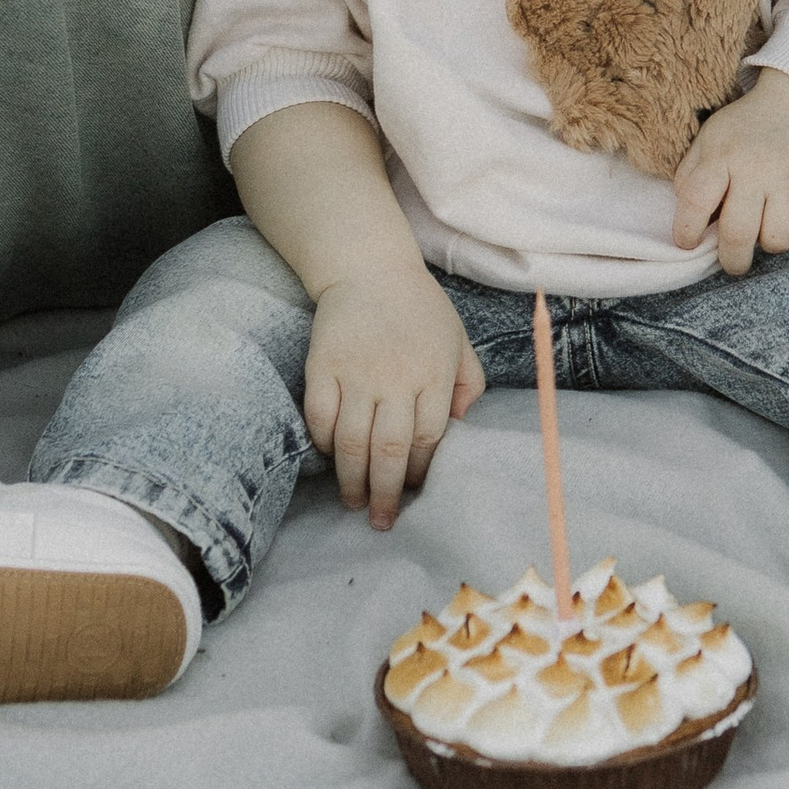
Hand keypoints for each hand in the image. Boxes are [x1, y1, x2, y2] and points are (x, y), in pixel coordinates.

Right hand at [303, 260, 485, 529]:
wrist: (369, 268)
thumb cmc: (420, 309)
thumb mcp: (459, 340)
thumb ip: (468, 384)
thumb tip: (459, 427)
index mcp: (434, 374)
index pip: (427, 438)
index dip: (418, 471)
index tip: (411, 491)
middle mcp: (396, 378)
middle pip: (388, 450)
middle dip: (384, 494)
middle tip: (380, 521)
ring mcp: (356, 373)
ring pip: (351, 442)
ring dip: (351, 480)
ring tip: (354, 502)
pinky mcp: (322, 366)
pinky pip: (319, 417)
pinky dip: (323, 443)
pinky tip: (329, 457)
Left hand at [671, 71, 788, 275]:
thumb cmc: (749, 127)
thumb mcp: (711, 139)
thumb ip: (691, 177)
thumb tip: (688, 222)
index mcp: (722, 154)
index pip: (695, 201)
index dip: (686, 232)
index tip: (689, 242)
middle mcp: (757, 166)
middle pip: (739, 233)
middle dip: (732, 260)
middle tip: (734, 261)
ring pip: (779, 238)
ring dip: (771, 242)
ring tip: (769, 225)